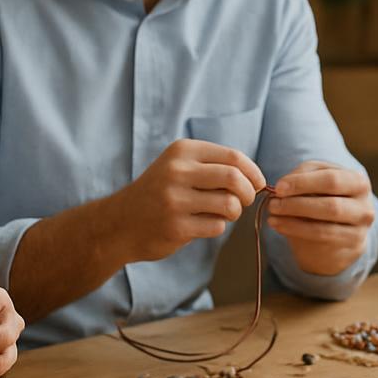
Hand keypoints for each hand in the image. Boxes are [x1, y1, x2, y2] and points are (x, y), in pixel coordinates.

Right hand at [111, 139, 267, 263]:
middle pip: (235, 179)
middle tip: (245, 201)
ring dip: (234, 212)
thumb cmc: (159, 193)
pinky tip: (201, 224)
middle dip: (249, 193)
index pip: (233, 157)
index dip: (253, 172)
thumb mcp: (179, 167)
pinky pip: (217, 226)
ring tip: (222, 213)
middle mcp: (177, 172)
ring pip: (230, 205)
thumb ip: (213, 166)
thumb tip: (256, 178)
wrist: (120, 223)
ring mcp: (175, 200)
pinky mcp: (176, 226)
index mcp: (182, 151)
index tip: (258, 183)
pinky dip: (217, 226)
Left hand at [266, 161, 376, 275]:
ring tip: (273, 214)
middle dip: (297, 203)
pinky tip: (279, 225)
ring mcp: (360, 229)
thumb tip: (283, 185)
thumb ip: (303, 176)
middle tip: (274, 203)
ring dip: (293, 219)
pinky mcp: (351, 246)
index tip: (279, 187)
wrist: (340, 230)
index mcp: (358, 181)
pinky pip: (320, 239)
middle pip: (331, 205)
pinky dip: (295, 230)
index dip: (303, 183)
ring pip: (325, 225)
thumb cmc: (325, 197)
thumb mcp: (317, 180)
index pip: (331, 179)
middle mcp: (364, 205)